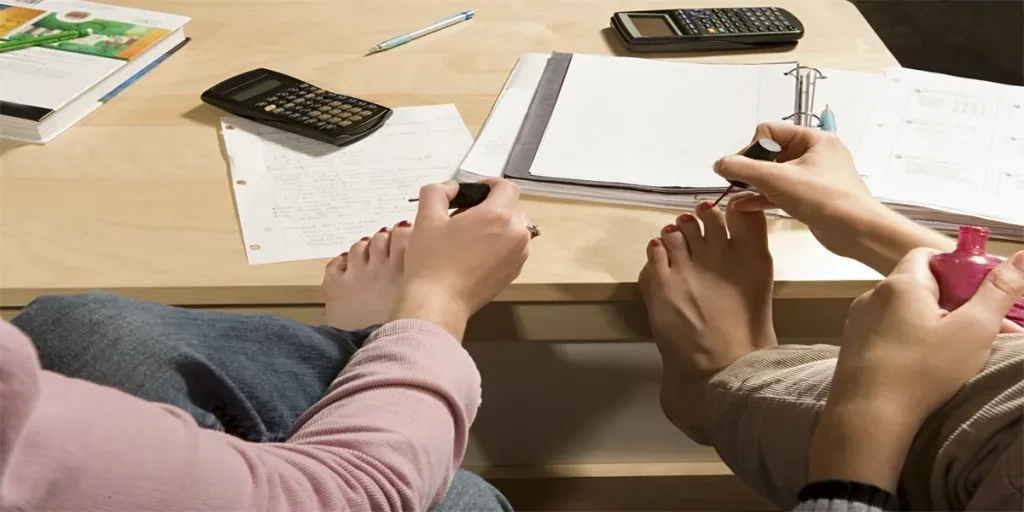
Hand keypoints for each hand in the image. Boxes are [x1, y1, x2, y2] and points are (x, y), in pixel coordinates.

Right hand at [394, 179, 531, 338]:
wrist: (438, 302)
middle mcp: (516, 234)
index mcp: (499, 215)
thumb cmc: (433, 263)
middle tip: (462, 218)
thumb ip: (438, 191)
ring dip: (494, 228)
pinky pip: (510, 249)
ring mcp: (518, 256)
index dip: (489, 184)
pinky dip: (496, 246)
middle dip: (488, 208)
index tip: (475, 193)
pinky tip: (472, 255)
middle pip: (510, 208)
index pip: (507, 187)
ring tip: (466, 239)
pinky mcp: (513, 272)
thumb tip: (451, 188)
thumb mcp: (426, 216)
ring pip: (512, 229)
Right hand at [714, 123, 953, 274]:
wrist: (858, 231)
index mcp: (814, 139)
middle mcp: (815, 154)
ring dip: (755, 183)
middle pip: (771, 152)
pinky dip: (763, 196)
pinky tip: (743, 205)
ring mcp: (814, 177)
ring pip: (775, 174)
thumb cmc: (826, 199)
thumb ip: (744, 169)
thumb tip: (720, 163)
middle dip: (752, 167)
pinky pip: (782, 191)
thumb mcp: (777, 180)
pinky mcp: (812, 197)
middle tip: (738, 181)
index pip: (770, 131)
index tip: (743, 168)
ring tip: (736, 193)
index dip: (752, 148)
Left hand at [808, 248, 1023, 490]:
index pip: (929, 256)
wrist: (866, 416)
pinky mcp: (853, 348)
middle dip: (953, 302)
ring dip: (933, 325)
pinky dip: (909, 341)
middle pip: (919, 286)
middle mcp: (873, 297)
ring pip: (904, 313)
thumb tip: (1021, 257)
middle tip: (980, 328)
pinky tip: (925, 366)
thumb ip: (998, 292)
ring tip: (958, 352)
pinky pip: (887, 334)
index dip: (958, 267)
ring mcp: (858, 323)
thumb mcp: (973, 329)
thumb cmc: (921, 371)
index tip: (981, 291)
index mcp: (901, 284)